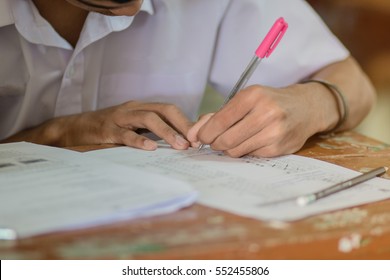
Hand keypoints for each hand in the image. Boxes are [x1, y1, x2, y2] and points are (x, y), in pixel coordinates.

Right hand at [5, 101, 192, 149]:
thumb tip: (178, 142)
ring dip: (167, 132)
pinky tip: (150, 149)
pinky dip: (139, 141)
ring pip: (148, 118)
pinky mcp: (107, 130)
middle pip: (164, 109)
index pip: (169, 109)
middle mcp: (133, 109)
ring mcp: (120, 118)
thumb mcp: (131, 127)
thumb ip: (151, 131)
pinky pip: (125, 134)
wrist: (74, 128)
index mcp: (142, 108)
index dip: (185, 121)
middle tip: (194, 141)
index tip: (198, 137)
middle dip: (182, 124)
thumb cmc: (107, 130)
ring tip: (180, 145)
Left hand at [187, 84, 327, 157]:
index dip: (205, 133)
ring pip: (236, 150)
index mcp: (253, 96)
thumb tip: (193, 134)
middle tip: (216, 140)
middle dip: (215, 143)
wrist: (305, 108)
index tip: (200, 137)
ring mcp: (274, 132)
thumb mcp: (245, 99)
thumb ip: (217, 115)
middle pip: (225, 139)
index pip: (219, 121)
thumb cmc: (269, 102)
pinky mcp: (278, 148)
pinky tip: (252, 141)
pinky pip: (249, 155)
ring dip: (229, 148)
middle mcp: (265, 113)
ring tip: (235, 139)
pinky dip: (245, 150)